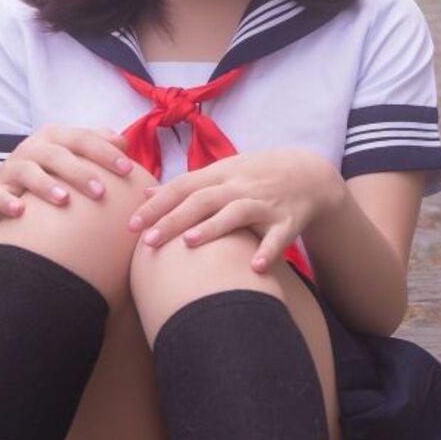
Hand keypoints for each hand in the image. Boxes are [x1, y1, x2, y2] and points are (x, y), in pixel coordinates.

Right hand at [0, 123, 136, 216]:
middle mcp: (32, 148)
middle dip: (80, 172)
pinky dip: (8, 201)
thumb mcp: (73, 159)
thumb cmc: (52, 176)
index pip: (83, 139)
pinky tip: (21, 211)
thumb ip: (97, 147)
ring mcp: (11, 169)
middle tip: (101, 192)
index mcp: (55, 138)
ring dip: (45, 185)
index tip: (127, 169)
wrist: (9, 198)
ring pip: (27, 172)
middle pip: (57, 155)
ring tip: (64, 200)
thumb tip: (124, 142)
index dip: (105, 152)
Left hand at [128, 147, 341, 268]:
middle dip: (175, 219)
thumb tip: (146, 193)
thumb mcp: (223, 173)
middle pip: (203, 200)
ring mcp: (265, 203)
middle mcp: (240, 187)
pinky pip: (278, 237)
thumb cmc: (256, 177)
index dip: (156, 205)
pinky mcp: (288, 220)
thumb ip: (186, 185)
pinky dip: (268, 251)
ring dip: (214, 227)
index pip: (182, 187)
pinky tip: (254, 267)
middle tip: (149, 242)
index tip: (130, 226)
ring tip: (190, 243)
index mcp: (221, 175)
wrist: (310, 174)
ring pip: (237, 213)